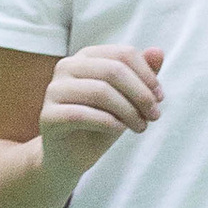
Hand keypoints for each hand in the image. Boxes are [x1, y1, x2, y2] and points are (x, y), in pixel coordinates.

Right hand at [40, 45, 162, 185]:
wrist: (71, 156)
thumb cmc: (102, 122)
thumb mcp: (128, 98)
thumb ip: (143, 75)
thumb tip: (158, 51)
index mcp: (87, 56)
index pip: (124, 54)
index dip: (148, 76)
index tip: (160, 98)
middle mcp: (67, 66)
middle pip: (114, 70)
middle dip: (141, 94)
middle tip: (154, 115)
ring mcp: (54, 90)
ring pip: (100, 91)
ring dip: (128, 111)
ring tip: (140, 127)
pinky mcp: (48, 115)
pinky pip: (83, 115)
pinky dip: (109, 123)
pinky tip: (119, 130)